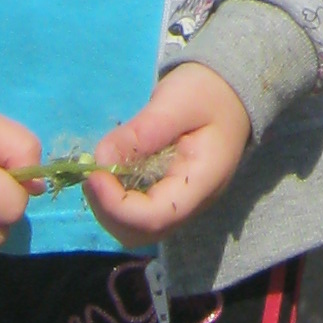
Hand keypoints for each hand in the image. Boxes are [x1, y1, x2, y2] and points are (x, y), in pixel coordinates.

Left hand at [82, 67, 253, 244]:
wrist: (230, 90)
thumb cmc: (208, 91)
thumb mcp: (176, 101)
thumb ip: (141, 132)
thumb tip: (100, 159)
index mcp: (202, 183)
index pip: (155, 218)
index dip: (116, 206)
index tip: (94, 175)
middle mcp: (192, 203)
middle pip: (142, 232)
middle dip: (108, 210)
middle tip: (92, 174)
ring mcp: (179, 202)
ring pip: (136, 229)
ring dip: (109, 207)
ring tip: (100, 172)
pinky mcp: (168, 196)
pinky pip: (137, 213)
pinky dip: (115, 200)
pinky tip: (111, 173)